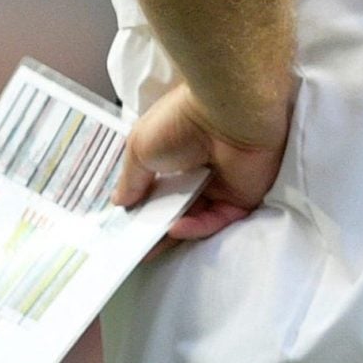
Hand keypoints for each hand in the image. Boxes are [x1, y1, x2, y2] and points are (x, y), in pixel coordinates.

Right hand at [112, 81, 289, 241]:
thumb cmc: (179, 122)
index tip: (123, 224)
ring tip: (148, 246)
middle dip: (155, 225)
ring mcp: (222, 185)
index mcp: (177, 151)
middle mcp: (199, 168)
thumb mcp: (140, 147)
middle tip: (134, 246)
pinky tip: (176, 229)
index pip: (159, 185)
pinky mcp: (241, 199)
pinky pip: (217, 220)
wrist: (226, 115)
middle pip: (177, 205)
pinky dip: (196, 227)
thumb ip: (132, 180)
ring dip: (172, 231)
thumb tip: (120, 202)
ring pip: (195, 217)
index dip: (142, 204)